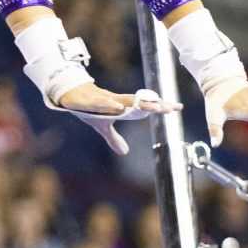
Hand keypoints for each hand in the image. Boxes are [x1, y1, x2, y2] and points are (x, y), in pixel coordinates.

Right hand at [54, 81, 178, 157]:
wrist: (70, 94)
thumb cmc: (89, 108)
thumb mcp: (102, 126)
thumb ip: (114, 138)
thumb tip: (124, 153)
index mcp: (122, 106)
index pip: (144, 106)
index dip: (160, 106)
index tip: (177, 107)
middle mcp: (116, 100)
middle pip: (139, 102)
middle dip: (155, 105)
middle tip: (170, 108)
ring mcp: (104, 99)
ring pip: (124, 100)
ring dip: (139, 104)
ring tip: (154, 107)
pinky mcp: (91, 100)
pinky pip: (102, 102)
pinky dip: (111, 105)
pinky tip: (120, 108)